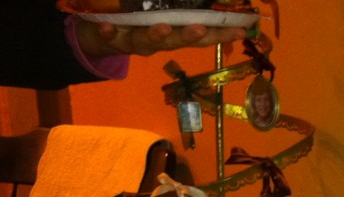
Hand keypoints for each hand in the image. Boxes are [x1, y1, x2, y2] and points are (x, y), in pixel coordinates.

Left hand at [75, 20, 245, 58]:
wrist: (103, 35)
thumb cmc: (141, 23)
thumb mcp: (166, 15)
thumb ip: (182, 9)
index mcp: (175, 32)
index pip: (203, 35)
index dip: (222, 34)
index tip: (240, 30)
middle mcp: (159, 40)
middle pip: (178, 40)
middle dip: (190, 35)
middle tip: (202, 29)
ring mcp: (135, 40)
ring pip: (148, 40)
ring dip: (157, 35)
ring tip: (162, 28)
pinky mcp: (111, 37)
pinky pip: (109, 35)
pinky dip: (108, 32)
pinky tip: (105, 26)